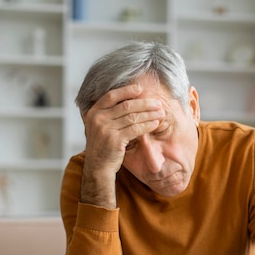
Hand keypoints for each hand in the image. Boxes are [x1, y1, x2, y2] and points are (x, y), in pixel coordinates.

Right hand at [79, 83, 164, 206]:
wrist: (98, 166)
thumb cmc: (103, 146)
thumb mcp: (101, 126)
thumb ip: (110, 114)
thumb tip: (129, 100)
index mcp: (94, 112)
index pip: (111, 96)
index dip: (126, 90)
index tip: (140, 88)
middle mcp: (98, 119)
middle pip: (125, 106)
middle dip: (144, 103)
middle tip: (158, 102)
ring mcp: (105, 129)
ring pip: (132, 117)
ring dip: (149, 114)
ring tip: (160, 112)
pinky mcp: (115, 140)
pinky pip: (135, 129)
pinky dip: (147, 125)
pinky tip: (156, 124)